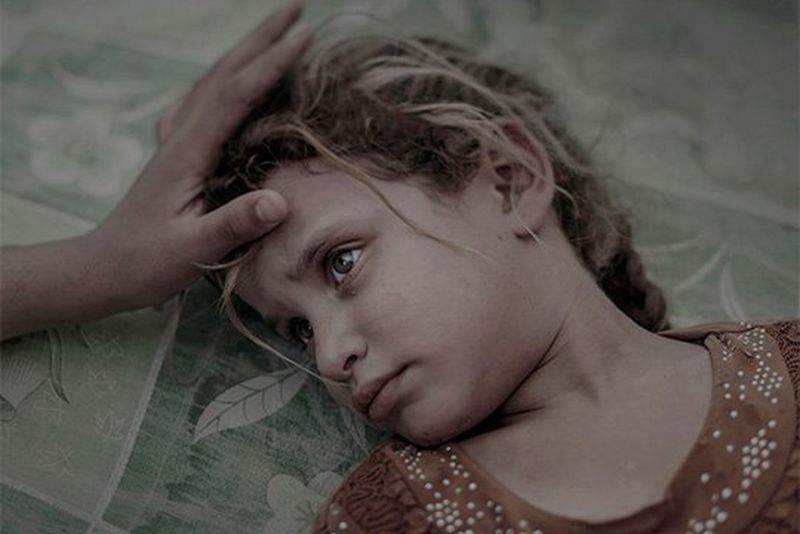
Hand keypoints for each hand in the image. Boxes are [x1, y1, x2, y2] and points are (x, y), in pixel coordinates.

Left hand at [88, 0, 311, 310]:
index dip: (272, 64)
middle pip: (225, 73)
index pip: (237, 95)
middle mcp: (180, 136)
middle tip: (297, 9)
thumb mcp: (194, 248)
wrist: (102, 268)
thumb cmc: (147, 262)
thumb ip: (235, 223)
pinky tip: (223, 81)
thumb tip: (280, 201)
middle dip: (262, 38)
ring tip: (272, 33)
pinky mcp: (173, 153)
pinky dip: (220, 79)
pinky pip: (199, 101)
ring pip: (212, 81)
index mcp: (188, 152)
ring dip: (244, 51)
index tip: (306, 37)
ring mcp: (174, 141)